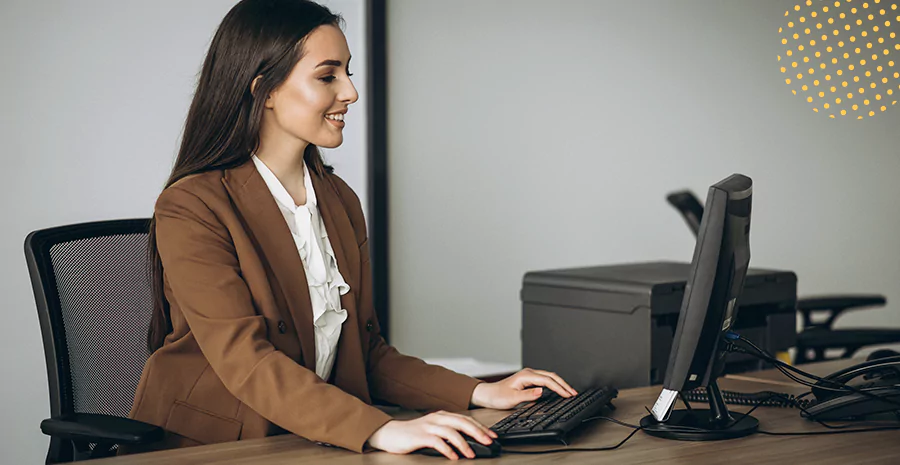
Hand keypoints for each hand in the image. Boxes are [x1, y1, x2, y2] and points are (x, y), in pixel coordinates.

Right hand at [366, 410, 497, 459]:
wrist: (390, 433)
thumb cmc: (412, 434)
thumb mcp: (433, 430)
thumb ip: (448, 433)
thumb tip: (468, 443)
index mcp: (442, 416)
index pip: (466, 419)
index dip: (481, 427)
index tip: (492, 436)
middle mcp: (437, 418)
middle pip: (462, 422)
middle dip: (478, 432)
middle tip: (489, 441)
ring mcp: (428, 426)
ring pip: (451, 431)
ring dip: (464, 443)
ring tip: (471, 454)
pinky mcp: (420, 436)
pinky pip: (437, 442)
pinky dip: (447, 449)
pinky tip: (453, 457)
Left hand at [469, 368, 577, 409]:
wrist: (488, 394)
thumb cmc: (497, 396)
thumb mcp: (512, 398)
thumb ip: (528, 395)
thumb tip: (542, 391)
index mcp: (526, 375)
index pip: (548, 380)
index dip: (560, 388)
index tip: (568, 395)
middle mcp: (528, 373)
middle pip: (551, 376)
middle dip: (564, 384)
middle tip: (574, 393)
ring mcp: (528, 376)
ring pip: (549, 377)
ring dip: (560, 384)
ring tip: (569, 392)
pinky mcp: (528, 380)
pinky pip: (545, 380)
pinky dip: (554, 384)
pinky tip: (558, 389)